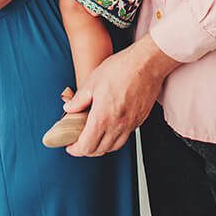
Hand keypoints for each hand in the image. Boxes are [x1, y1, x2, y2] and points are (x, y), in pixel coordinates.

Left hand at [63, 36, 177, 156]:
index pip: (87, 146)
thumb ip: (79, 100)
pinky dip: (113, 139)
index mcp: (103, 118)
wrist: (147, 64)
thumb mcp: (91, 82)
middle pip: (100, 150)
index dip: (75, 149)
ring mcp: (131, 124)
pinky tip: (107, 129)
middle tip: (77, 142)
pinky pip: (125, 137)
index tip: (69, 146)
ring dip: (100, 147)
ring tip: (91, 138)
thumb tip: (68, 109)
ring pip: (114, 147)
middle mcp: (118, 125)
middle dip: (86, 150)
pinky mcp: (139, 120)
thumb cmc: (120, 70)